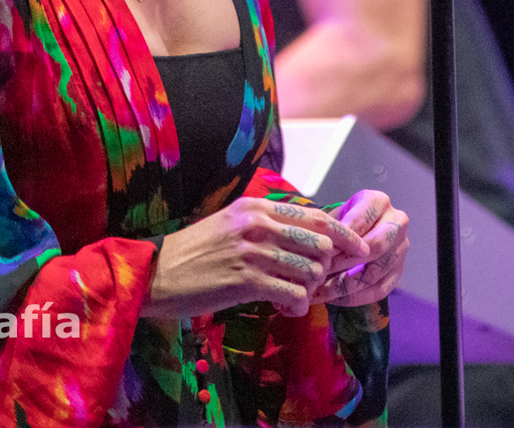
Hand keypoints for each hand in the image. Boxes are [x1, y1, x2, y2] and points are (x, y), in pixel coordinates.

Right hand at [143, 197, 369, 319]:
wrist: (154, 274)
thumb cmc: (193, 253)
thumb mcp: (231, 225)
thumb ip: (267, 225)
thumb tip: (308, 236)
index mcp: (256, 207)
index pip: (316, 217)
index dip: (344, 235)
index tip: (359, 249)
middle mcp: (257, 225)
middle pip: (321, 244)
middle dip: (326, 267)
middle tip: (314, 281)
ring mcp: (252, 252)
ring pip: (311, 271)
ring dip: (310, 288)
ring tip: (295, 295)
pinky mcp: (245, 281)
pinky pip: (293, 293)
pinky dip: (298, 304)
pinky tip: (287, 307)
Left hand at [312, 190, 409, 306]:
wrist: (358, 231)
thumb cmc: (341, 222)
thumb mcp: (334, 216)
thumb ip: (328, 229)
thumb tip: (314, 250)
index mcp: (379, 202)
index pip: (361, 221)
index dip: (340, 239)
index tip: (320, 252)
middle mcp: (397, 223)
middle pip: (375, 246)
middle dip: (345, 262)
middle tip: (321, 272)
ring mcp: (401, 249)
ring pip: (375, 272)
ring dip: (345, 285)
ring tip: (321, 291)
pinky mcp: (399, 271)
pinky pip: (379, 290)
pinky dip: (354, 298)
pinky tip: (334, 299)